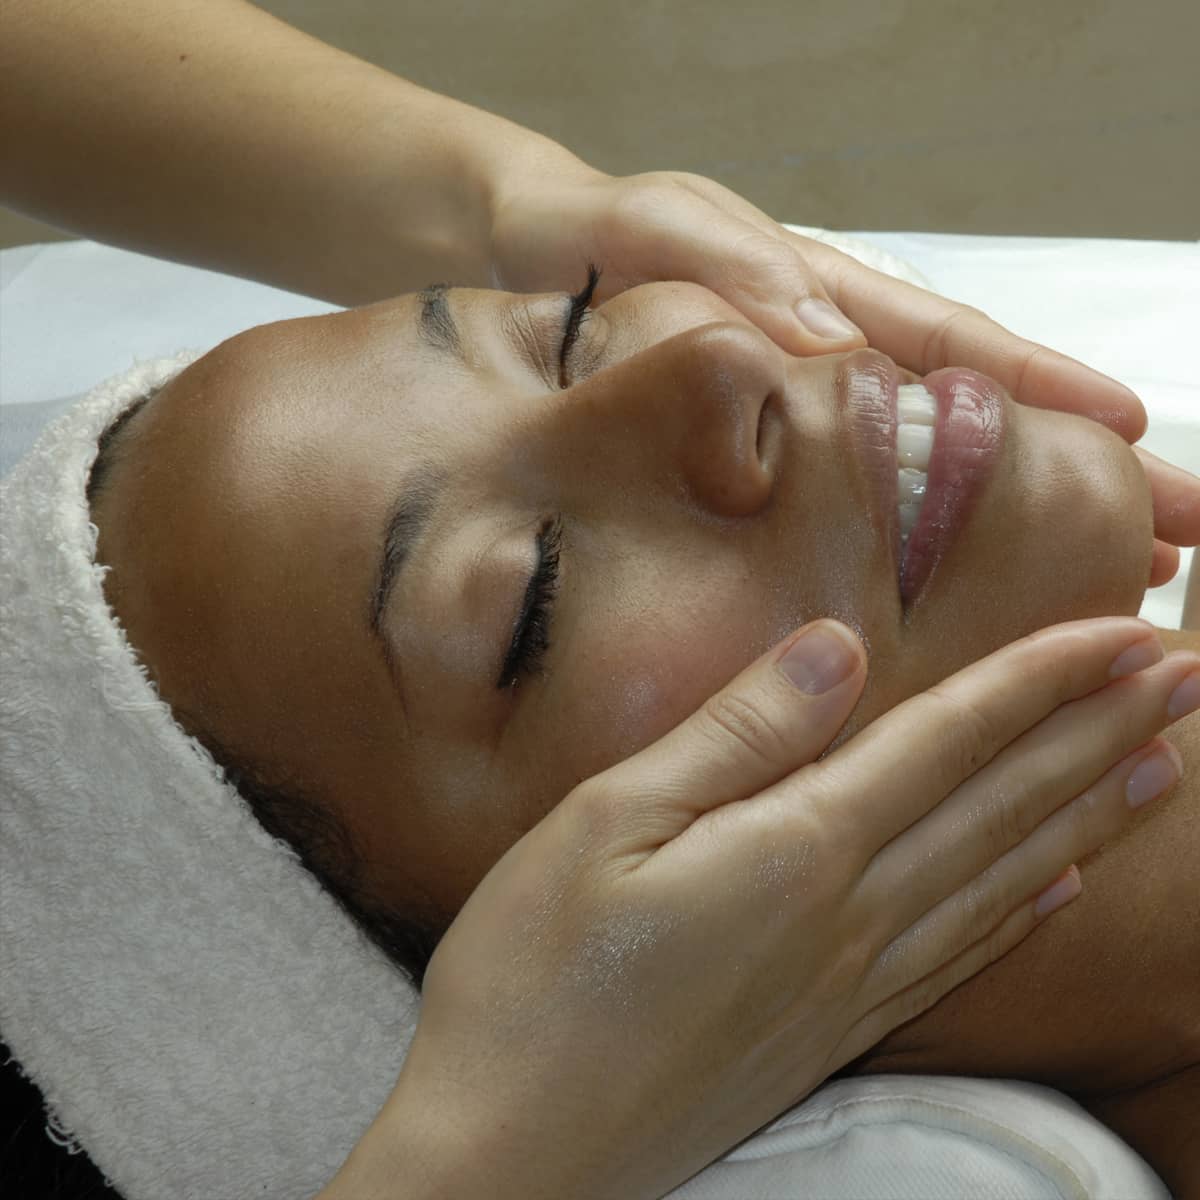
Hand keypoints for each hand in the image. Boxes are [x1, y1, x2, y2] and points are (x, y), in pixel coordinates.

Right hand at [329, 616, 1191, 1199]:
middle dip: (1099, 733)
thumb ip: (735, 735)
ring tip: (1163, 768)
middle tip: (1185, 675)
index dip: (1040, 680)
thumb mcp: (606, 823)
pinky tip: (1061, 890)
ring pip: (1004, 885)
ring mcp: (848, 990)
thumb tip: (839, 650)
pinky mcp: (828, 1038)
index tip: (1120, 631)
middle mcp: (849, 923)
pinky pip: (961, 960)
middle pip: (1000, 809)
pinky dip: (1028, 915)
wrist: (513, 1158)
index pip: (948, 742)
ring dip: (1090, 817)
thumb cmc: (532, 979)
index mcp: (796, 854)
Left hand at [489, 164, 1199, 583]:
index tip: (1132, 434)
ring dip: (1025, 513)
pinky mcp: (759, 446)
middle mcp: (828, 351)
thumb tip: (834, 341)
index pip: (950, 343)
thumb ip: (736, 274)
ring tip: (1112, 571)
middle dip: (1079, 467)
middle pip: (976, 411)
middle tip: (1179, 530)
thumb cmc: (585, 232)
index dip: (1041, 388)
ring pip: (931, 462)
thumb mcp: (653, 232)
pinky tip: (953, 587)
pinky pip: (857, 493)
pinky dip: (919, 534)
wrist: (525, 254)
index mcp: (818, 294)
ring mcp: (803, 402)